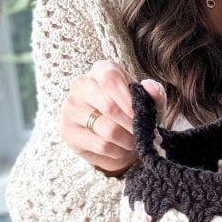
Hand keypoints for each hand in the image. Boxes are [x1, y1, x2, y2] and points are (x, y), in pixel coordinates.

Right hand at [60, 60, 164, 175]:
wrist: (115, 137)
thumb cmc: (132, 113)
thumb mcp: (148, 102)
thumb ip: (154, 93)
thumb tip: (150, 87)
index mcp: (101, 70)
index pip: (111, 79)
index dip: (128, 100)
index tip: (141, 115)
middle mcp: (81, 84)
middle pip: (108, 106)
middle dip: (132, 124)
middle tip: (143, 133)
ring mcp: (71, 108)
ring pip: (107, 129)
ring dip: (128, 141)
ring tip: (135, 143)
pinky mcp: (67, 131)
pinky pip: (100, 145)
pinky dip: (117, 151)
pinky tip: (121, 149)